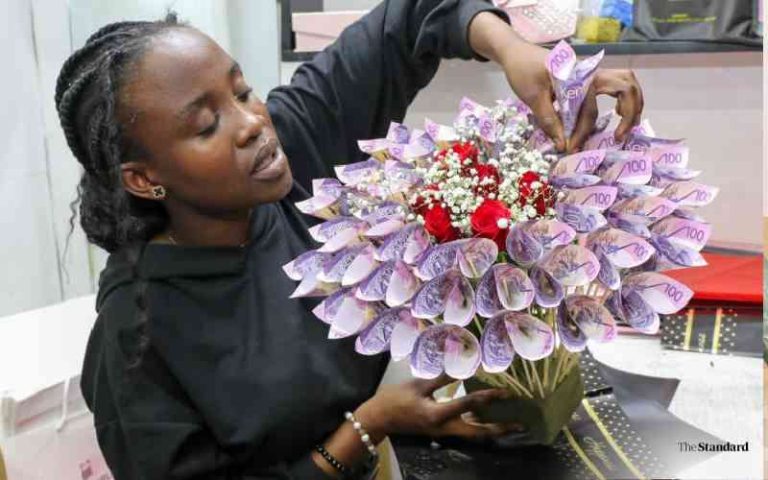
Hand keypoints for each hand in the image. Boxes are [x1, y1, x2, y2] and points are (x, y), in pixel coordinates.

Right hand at [355, 374, 516, 442]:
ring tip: (509, 424)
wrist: (378, 418)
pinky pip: (463, 431)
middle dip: (499, 429)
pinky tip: (485, 419)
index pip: (469, 404)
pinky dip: (477, 426)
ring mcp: (442, 433)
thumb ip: (442, 379)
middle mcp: (444, 428)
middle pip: (478, 432)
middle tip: (519, 424)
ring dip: (491, 430)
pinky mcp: (439, 432)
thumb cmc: (395, 399)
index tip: (506, 392)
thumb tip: (462, 370)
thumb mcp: (418, 385)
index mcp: (438, 414)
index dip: (488, 397)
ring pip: (472, 435)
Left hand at [468, 12, 644, 152]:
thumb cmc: (522, 71)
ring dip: (632, 102)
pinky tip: (617, 113)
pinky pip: (616, 83)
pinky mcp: (589, 76)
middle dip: (629, 113)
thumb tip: (563, 145)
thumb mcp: (532, 98)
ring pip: (626, 81)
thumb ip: (549, 120)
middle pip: (625, 86)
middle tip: (619, 137)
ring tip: (625, 126)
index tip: (571, 149)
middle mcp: (590, 71)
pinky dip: (623, 97)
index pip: (588, 110)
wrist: (516, 52)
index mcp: (576, 76)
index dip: (581, 133)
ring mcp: (592, 71)